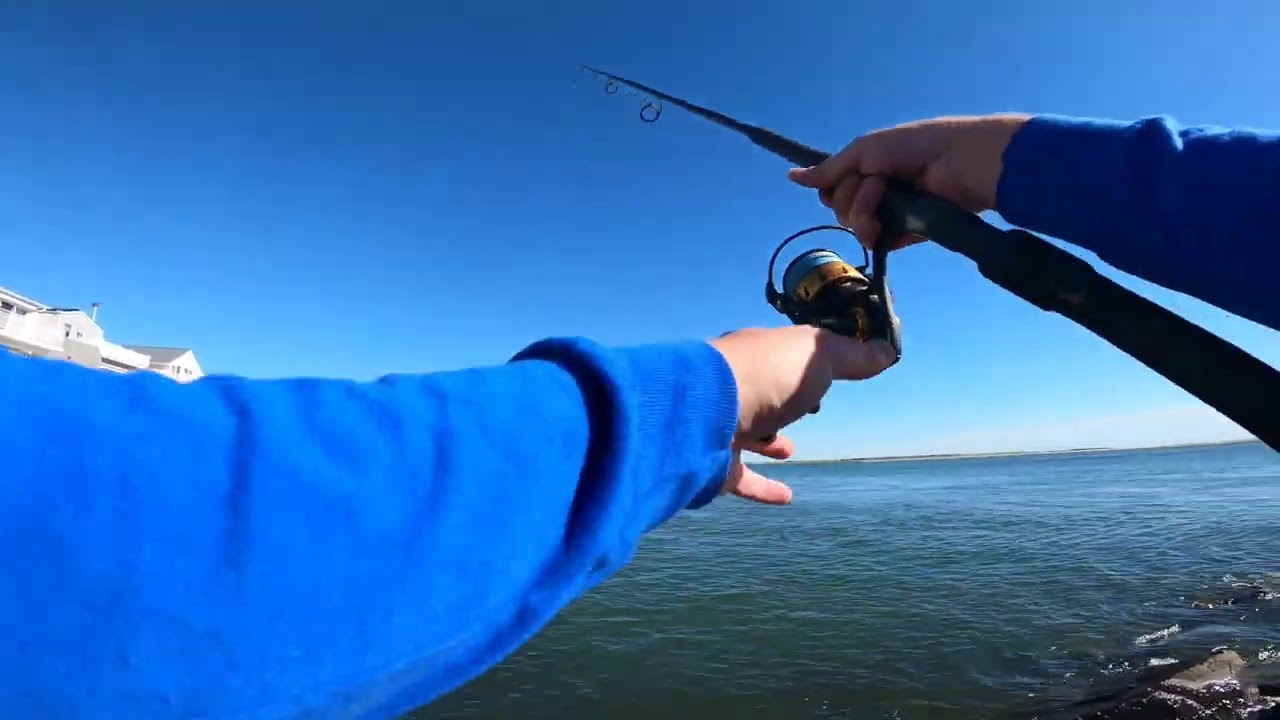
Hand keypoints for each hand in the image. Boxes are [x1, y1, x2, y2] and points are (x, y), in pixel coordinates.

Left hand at [708, 326, 896, 505]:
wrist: (703, 413)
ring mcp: (723, 427)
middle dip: (785, 399)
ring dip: (769, 440)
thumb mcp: (818, 356)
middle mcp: (736, 389)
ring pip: (748, 434)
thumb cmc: (765, 376)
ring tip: (789, 449)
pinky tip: (787, 497)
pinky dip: (765, 489)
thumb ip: (851, 356)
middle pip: (763, 393)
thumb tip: (886, 352)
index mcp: (756, 356)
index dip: (807, 366)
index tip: (831, 375)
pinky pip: (744, 479)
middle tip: (809, 408)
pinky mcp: (717, 466)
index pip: (783, 357)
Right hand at [787, 114, 1030, 250]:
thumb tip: (791, 176)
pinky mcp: (906, 234)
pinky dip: (880, 233)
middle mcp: (876, 193)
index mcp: (867, 170)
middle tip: (875, 182)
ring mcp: (890, 215)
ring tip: (886, 199)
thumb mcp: (865, 150)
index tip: (843, 178)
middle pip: (839, 208)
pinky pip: (880, 242)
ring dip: (864, 212)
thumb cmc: (915, 146)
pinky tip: (889, 225)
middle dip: (851, 196)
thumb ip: (830, 169)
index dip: (832, 187)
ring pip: (855, 226)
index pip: (832, 189)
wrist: (959, 162)